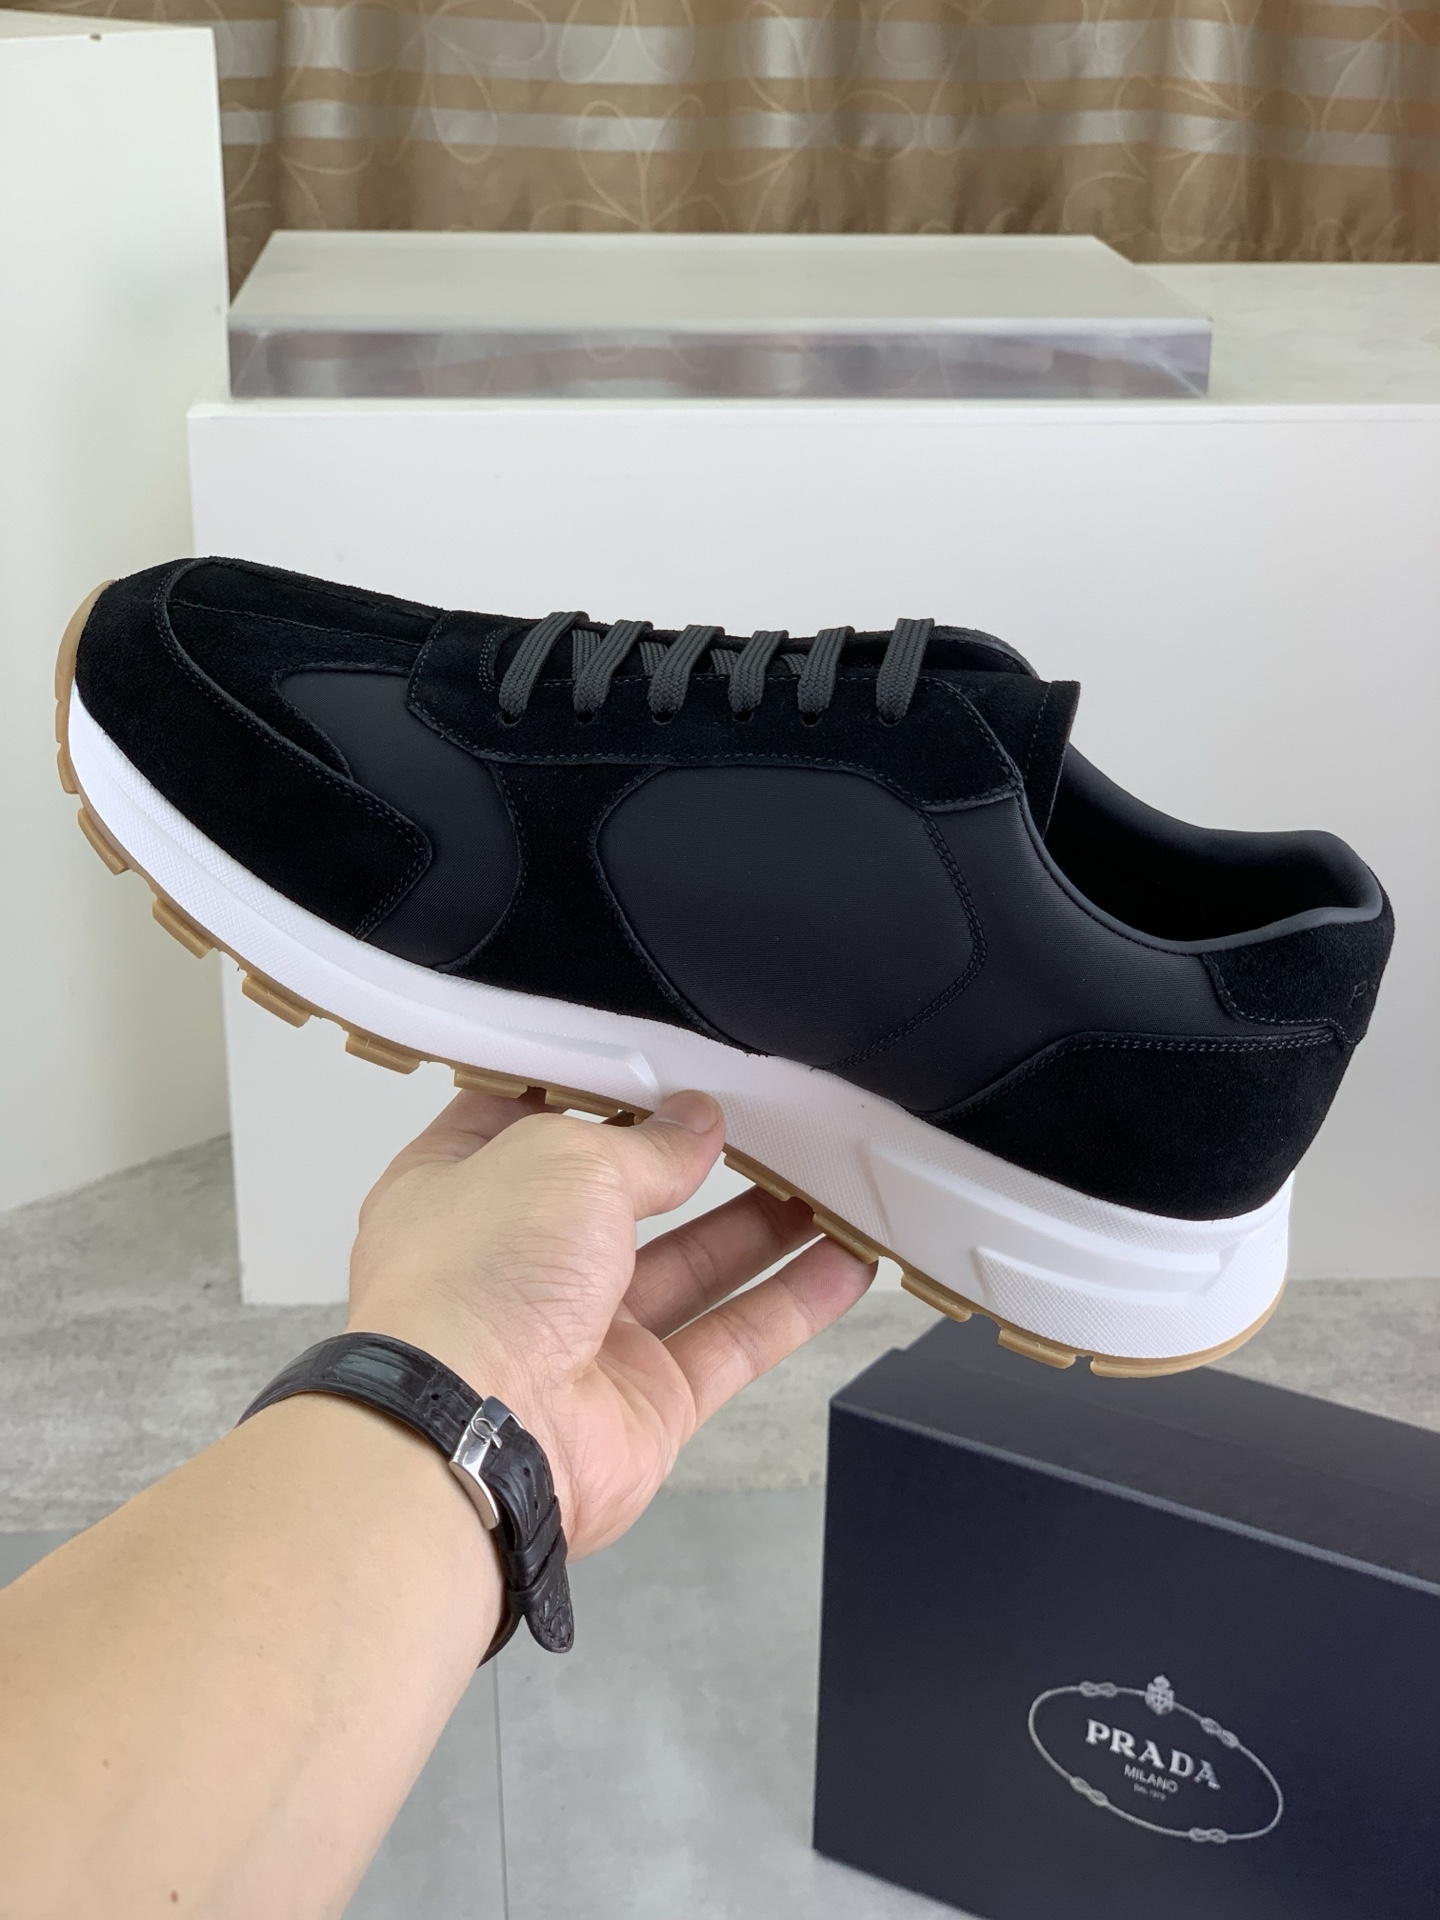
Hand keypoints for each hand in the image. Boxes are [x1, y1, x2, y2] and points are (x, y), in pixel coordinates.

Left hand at [346, 1088, 874, 1556]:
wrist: (470, 1435)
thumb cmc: (473, 1284)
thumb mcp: (565, 1160)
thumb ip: (644, 1143)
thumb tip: (694, 1125)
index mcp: (465, 1188)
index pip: (537, 1122)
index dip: (602, 1094)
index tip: (669, 1068)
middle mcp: (520, 1264)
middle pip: (626, 1197)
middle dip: (696, 1161)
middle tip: (768, 1124)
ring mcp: (582, 1336)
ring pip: (692, 1268)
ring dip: (763, 1227)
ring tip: (828, 1182)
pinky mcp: (643, 1401)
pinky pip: (732, 1341)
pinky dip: (791, 1303)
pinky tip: (844, 1263)